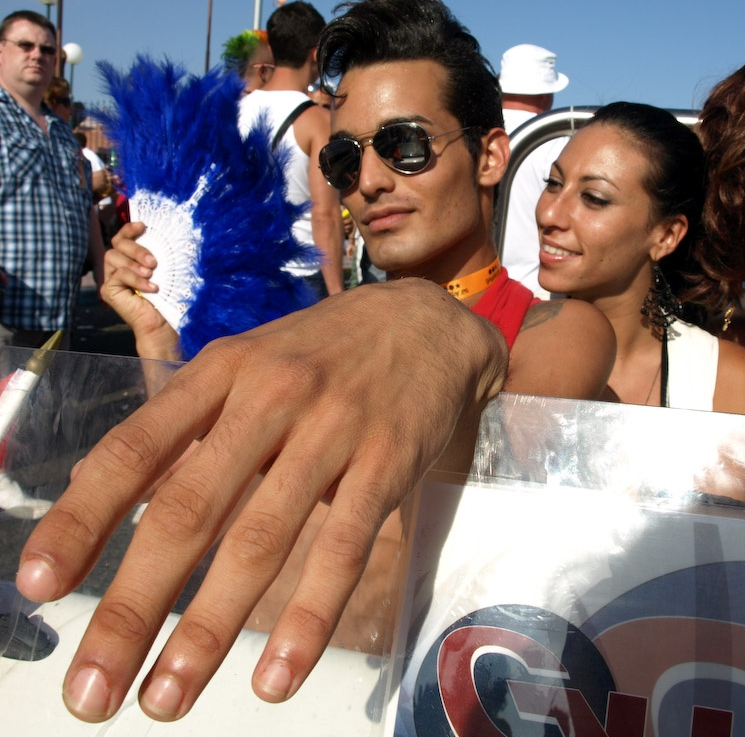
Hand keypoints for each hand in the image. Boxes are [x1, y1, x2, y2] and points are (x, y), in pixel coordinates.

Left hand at [17, 278, 507, 721]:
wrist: (428, 321)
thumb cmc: (324, 352)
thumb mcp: (248, 363)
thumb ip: (189, 424)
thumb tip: (105, 492)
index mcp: (220, 372)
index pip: (135, 449)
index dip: (82, 519)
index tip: (40, 586)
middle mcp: (268, 397)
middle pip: (188, 512)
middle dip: (133, 606)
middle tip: (92, 687)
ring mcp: (332, 429)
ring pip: (260, 540)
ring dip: (207, 630)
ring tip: (166, 698)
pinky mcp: (387, 461)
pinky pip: (343, 547)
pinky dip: (307, 617)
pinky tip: (275, 676)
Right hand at [100, 221, 180, 359]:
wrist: (163, 325)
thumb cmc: (169, 298)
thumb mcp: (165, 271)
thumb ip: (157, 255)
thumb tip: (166, 235)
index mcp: (129, 260)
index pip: (121, 239)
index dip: (129, 229)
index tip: (143, 225)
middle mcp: (116, 267)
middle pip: (117, 246)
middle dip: (136, 249)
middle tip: (154, 262)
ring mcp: (111, 279)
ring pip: (113, 257)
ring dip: (135, 263)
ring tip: (152, 274)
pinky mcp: (109, 291)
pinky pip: (118, 276)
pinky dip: (135, 279)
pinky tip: (151, 288)